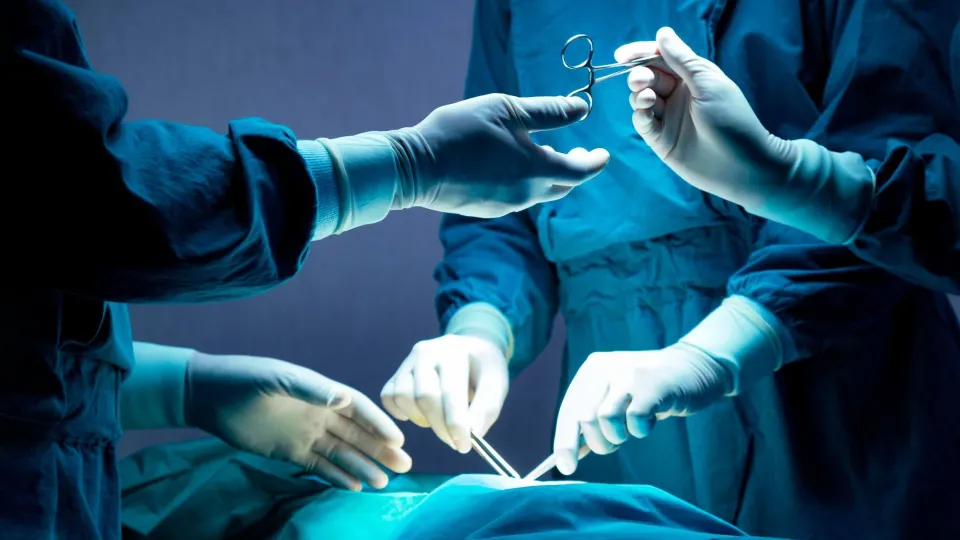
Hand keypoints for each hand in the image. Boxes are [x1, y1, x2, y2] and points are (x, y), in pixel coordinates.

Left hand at [185, 353, 411, 490]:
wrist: (209, 395)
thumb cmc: (245, 378)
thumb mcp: (277, 379)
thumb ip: (310, 388)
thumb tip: (343, 399)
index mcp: (321, 392)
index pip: (358, 409)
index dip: (379, 424)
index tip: (399, 439)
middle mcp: (319, 413)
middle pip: (357, 434)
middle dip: (381, 449)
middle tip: (405, 465)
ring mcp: (305, 434)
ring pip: (342, 453)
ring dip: (363, 466)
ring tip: (384, 482)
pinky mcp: (289, 452)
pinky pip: (319, 466)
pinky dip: (337, 476)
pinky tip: (355, 487)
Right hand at [380, 334, 508, 453]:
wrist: (470, 350)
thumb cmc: (483, 370)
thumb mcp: (496, 384)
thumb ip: (487, 408)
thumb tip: (474, 433)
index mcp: (454, 351)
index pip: (450, 392)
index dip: (456, 424)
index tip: (464, 446)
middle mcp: (426, 351)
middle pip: (424, 397)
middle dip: (440, 427)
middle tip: (455, 442)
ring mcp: (408, 360)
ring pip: (402, 397)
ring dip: (421, 419)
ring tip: (440, 422)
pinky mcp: (397, 372)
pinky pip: (388, 396)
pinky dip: (399, 412)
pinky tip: (420, 415)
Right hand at [396, 94, 609, 217]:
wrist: (416, 167)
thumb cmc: (461, 131)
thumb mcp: (508, 110)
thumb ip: (549, 112)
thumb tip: (584, 109)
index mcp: (537, 169)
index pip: (580, 172)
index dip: (595, 162)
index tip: (603, 153)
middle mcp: (527, 194)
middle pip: (563, 186)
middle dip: (574, 168)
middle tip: (576, 150)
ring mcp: (506, 205)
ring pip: (539, 192)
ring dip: (546, 174)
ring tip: (540, 151)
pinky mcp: (488, 209)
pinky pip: (517, 196)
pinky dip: (523, 181)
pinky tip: (508, 165)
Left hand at [553, 344, 732, 475]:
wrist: (694, 367)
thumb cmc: (650, 391)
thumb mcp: (615, 399)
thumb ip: (592, 421)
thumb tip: (567, 457)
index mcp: (591, 369)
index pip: (568, 410)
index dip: (564, 442)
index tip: (566, 468)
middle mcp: (604, 367)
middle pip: (583, 419)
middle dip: (599, 442)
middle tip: (617, 442)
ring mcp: (628, 374)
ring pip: (605, 420)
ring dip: (620, 436)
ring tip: (635, 427)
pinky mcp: (651, 384)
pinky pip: (635, 421)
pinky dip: (642, 430)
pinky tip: (652, 419)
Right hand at [615, 27, 795, 212]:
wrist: (742, 166)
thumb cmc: (732, 120)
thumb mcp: (708, 84)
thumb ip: (682, 60)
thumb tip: (662, 33)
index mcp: (692, 77)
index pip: (660, 58)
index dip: (641, 54)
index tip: (623, 55)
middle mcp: (678, 95)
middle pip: (648, 77)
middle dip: (639, 75)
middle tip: (641, 81)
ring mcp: (668, 118)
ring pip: (640, 99)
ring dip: (638, 95)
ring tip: (648, 99)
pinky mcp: (660, 140)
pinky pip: (642, 122)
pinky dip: (639, 114)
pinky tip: (645, 112)